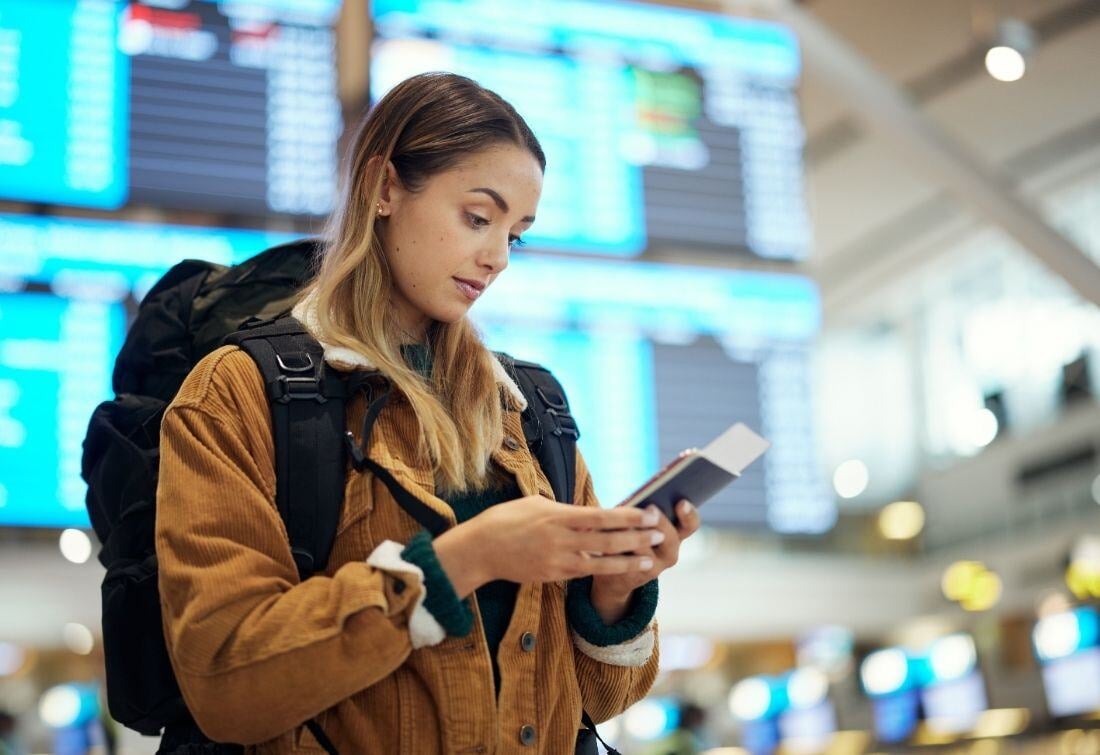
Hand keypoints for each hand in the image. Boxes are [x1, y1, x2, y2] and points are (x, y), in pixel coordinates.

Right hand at [433, 496, 661, 596]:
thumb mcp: (535, 504)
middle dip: (635, 537)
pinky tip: (622, 568)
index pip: (600, 516)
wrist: (479, 550)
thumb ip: (563, 510)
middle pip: (606, 539)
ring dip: (628, 560)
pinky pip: (584, 572)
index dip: (627, 515)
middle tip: (659, 533)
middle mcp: (560, 539)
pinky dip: (605, 570)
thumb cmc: (506, 520)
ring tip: (650, 559)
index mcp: (557, 515)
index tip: (648, 512)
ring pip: (600, 562)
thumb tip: (586, 513)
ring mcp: (557, 560)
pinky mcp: (553, 575)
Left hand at [589, 499, 700, 622]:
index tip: (681, 503)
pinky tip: (606, 532)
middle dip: (660, 521)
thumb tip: (640, 497)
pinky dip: (616, 544)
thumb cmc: (632, 538)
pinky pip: (626, 559)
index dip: (689, 514)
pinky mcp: (634, 576)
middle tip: (651, 508)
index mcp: (676, 536)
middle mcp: (670, 554)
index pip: (690, 524)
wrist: (616, 576)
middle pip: (669, 536)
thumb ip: (647, 513)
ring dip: (634, 531)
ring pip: (645, 547)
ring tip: (625, 517)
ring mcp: (654, 567)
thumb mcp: (644, 524)